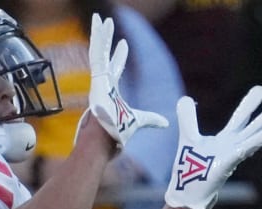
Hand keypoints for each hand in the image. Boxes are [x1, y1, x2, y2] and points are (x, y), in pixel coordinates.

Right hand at [86, 13, 168, 145]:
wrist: (109, 138)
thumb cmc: (119, 132)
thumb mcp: (140, 121)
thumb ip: (150, 119)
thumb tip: (165, 123)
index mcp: (110, 90)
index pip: (115, 68)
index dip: (119, 56)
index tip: (124, 43)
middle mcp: (102, 83)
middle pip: (103, 55)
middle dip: (105, 39)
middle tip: (106, 22)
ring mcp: (98, 80)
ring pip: (97, 51)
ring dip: (98, 34)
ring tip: (98, 17)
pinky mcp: (96, 79)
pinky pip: (96, 55)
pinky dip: (97, 41)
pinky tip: (97, 26)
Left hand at [164, 85, 261, 208]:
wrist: (186, 191)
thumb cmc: (191, 167)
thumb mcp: (188, 137)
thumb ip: (188, 119)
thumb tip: (184, 98)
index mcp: (225, 139)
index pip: (240, 118)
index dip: (249, 104)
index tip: (260, 89)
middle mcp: (232, 147)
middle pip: (250, 128)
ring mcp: (230, 156)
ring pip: (250, 139)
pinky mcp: (226, 164)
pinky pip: (242, 151)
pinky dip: (255, 141)